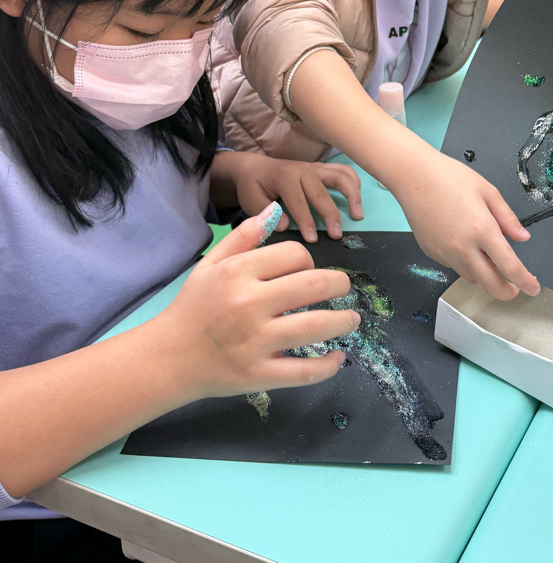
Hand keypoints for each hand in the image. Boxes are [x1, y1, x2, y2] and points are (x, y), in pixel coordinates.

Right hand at [155, 206, 359, 399]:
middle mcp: (249, 304)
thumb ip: (243, 237)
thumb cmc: (193, 307)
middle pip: (312, 284)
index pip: (294, 255)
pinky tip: (337, 358)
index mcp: (238, 273)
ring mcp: (255, 342)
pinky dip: (326, 366)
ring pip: (315, 326)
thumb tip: (275, 211)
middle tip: (345, 288)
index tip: (307, 271)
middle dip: (338, 284)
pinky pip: (302, 371)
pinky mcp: (258, 375)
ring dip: (342, 322)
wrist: (167, 357)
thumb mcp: (211, 264)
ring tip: (352, 319)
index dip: (308, 260)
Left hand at [215, 152, 363, 241]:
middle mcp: (303, 169)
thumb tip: (283, 226)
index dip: (306, 221)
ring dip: (352, 195)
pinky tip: (358, 199)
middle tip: (337, 235)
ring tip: (357, 215)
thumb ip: (264, 213)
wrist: (255, 168)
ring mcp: (315, 167)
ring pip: (340, 177)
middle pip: (322, 193)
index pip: (298, 201)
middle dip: (331, 215)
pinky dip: (354, 182)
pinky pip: (344, 171)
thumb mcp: (250, 199)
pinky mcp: (322, 169)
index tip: (313, 239)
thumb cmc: (253, 186)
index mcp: (285, 177)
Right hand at [389, 149, 540, 300]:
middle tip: (516, 288)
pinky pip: (454, 266)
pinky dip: (466, 264)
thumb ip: (507, 217)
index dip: (525, 282)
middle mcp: (463, 247)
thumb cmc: (449, 177)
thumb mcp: (487, 190)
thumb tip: (522, 237)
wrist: (412, 176)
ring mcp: (445, 253)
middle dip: (508, 292)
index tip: (533, 288)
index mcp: (482, 230)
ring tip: (490, 260)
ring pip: (472, 277)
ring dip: (486, 277)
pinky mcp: (432, 253)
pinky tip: (465, 246)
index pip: (510, 267)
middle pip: (491, 284)